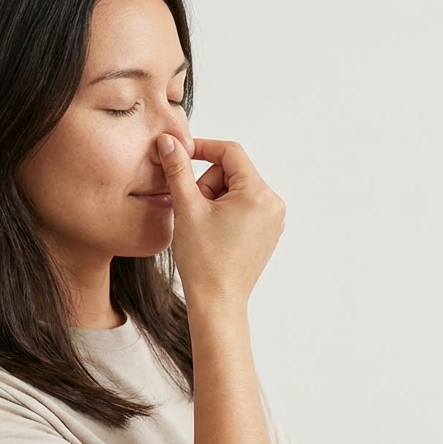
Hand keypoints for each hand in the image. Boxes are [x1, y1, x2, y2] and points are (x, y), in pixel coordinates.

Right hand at [153, 135, 285, 308]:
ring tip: (204, 227)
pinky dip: (225, 211)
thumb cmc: (203, 261)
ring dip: (215, 198)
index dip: (202, 148)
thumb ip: (177, 168)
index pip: (230, 152)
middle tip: (194, 211)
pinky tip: (214, 233)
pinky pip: (244, 207)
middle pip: (233, 171)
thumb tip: (168, 141)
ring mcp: (273, 219)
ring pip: (237, 189)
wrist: (217, 302)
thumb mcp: (187, 207)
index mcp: (259, 194)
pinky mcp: (268, 232)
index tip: (180, 153)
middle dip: (208, 184)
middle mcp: (273, 204)